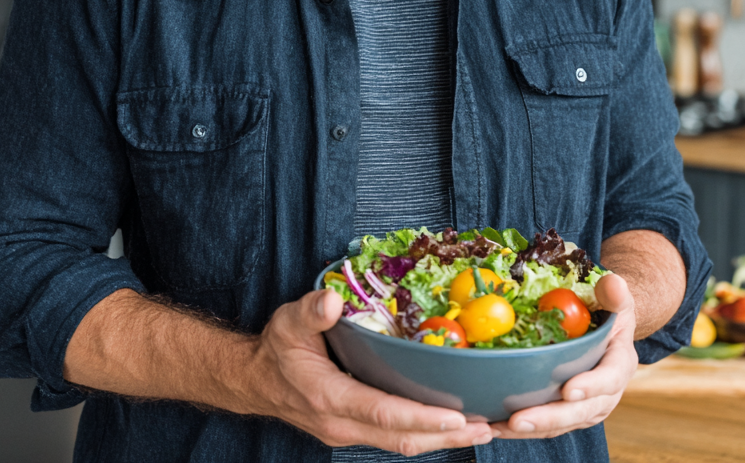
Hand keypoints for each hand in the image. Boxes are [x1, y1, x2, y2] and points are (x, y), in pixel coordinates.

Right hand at [246, 289, 492, 455]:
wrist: (256, 381)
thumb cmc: (276, 349)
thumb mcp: (288, 322)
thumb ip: (311, 311)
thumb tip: (332, 301)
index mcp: (329, 398)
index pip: (384, 414)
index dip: (422, 417)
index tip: (456, 416)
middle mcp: (342, 424)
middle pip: (403, 438)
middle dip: (447, 435)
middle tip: (488, 426)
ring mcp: (349, 431)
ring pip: (403, 444)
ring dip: (442, 439)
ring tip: (482, 429)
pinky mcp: (355, 429)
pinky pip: (395, 438)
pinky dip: (426, 434)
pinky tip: (449, 425)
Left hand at [490, 272, 637, 439]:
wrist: (605, 323)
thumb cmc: (607, 306)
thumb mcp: (614, 294)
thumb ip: (614, 291)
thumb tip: (613, 284)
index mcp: (619, 362)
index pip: (610, 377)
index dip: (591, 386)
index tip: (568, 389)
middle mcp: (606, 390)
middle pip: (581, 410)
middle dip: (550, 417)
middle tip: (518, 420)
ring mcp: (586, 403)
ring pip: (562, 422)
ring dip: (533, 427)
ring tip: (501, 428)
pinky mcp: (568, 408)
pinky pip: (548, 423)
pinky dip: (525, 427)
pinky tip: (497, 426)